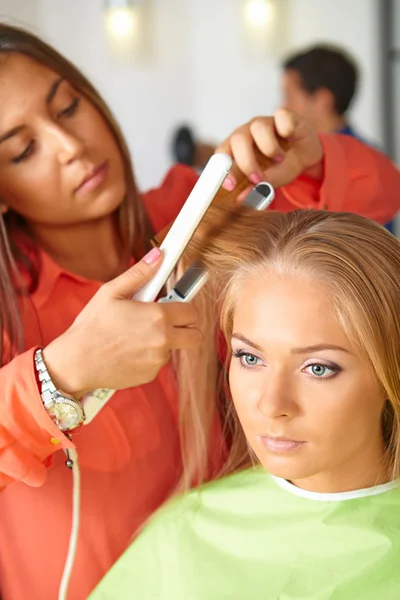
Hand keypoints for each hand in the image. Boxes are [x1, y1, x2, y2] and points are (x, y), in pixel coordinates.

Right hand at [43, 248, 200, 395]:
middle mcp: (163, 340)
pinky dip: (149, 356)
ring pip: (174, 348)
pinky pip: (158, 362)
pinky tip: (128, 350)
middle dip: (186, 328)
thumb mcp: (111, 292)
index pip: (192, 311)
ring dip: (163, 341)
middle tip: (166, 321)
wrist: (76, 363)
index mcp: (158, 316)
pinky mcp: (150, 375)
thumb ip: (139, 274)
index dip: (183, 306)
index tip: (174, 305)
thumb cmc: (91, 326)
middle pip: (195, 335)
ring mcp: (158, 360)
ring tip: (135, 335)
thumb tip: (158, 255)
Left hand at [216, 109, 323, 199]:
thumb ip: (254, 188)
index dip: (224, 168)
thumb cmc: (281, 167)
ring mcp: (264, 123)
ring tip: (280, 159)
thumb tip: (241, 198)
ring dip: (270, 148)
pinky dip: (287, 131)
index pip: (222, 154)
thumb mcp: (268, 181)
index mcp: (236, 149)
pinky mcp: (283, 116)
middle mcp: (247, 133)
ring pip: (259, 127)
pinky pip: (281, 117)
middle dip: (247, 162)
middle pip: (238, 139)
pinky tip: (290, 139)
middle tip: (258, 178)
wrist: (305, 156)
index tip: (230, 186)